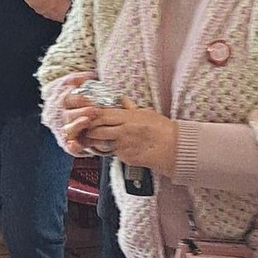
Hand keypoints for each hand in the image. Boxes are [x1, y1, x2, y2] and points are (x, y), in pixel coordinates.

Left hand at [62, 96, 177, 174]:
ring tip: (91, 139)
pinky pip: (111, 153)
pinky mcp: (125, 158)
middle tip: (83, 129)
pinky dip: (107, 150)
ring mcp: (123, 146)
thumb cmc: (162, 129)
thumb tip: (122, 100)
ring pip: (100, 143)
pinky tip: (108, 147)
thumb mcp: (147, 113)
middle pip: (96, 129)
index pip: (102, 115)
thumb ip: (131, 108)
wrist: (174, 149)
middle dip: (87, 129)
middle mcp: (123, 132)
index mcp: (128, 118)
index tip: (86, 114)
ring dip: (93, 141)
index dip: (91, 115)